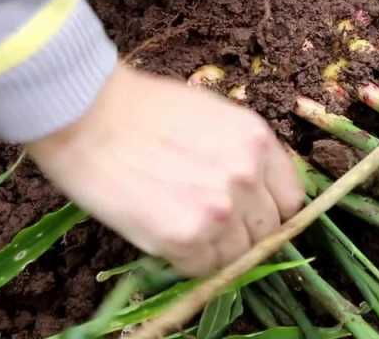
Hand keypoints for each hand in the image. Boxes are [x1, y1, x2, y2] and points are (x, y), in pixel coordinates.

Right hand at [26, 63, 303, 275]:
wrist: (87, 115)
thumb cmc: (143, 109)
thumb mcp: (213, 116)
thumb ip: (243, 154)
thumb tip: (257, 193)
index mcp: (258, 141)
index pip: (291, 199)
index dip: (269, 210)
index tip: (250, 214)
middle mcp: (248, 175)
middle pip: (268, 231)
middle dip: (244, 231)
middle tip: (210, 223)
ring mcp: (220, 209)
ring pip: (239, 256)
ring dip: (216, 250)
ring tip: (185, 228)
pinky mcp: (186, 236)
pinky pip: (203, 268)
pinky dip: (188, 261)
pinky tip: (166, 235)